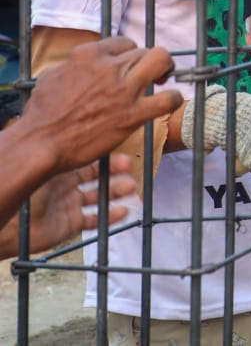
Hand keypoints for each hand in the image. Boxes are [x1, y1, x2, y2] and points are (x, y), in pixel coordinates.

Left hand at [0, 154, 137, 258]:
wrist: (7, 224)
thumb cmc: (21, 191)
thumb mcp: (44, 166)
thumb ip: (63, 154)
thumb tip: (84, 134)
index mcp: (57, 168)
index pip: (86, 158)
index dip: (104, 156)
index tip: (120, 153)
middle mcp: (64, 185)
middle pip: (97, 176)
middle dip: (115, 172)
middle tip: (129, 169)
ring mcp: (68, 204)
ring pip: (99, 196)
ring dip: (116, 192)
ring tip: (130, 188)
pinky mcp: (69, 224)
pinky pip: (94, 219)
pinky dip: (110, 217)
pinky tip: (123, 211)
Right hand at [22, 37, 181, 173]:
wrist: (40, 143)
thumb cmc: (41, 114)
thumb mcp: (52, 75)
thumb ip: (74, 64)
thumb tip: (85, 62)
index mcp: (88, 55)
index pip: (124, 42)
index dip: (130, 54)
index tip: (129, 66)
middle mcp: (109, 67)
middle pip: (145, 51)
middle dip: (149, 62)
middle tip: (149, 74)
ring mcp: (123, 90)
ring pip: (162, 61)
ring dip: (166, 70)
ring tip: (163, 81)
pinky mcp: (133, 114)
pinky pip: (169, 98)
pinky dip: (174, 98)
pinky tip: (169, 101)